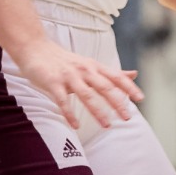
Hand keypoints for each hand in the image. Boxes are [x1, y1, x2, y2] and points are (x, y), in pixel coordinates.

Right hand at [13, 38, 141, 130]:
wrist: (35, 48)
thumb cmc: (64, 60)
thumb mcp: (90, 64)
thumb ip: (111, 72)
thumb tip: (134, 74)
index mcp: (94, 66)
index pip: (115, 77)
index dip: (129, 87)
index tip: (140, 99)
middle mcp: (84, 70)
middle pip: (104, 87)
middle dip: (117, 102)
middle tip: (127, 117)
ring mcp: (69, 76)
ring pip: (87, 95)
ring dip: (98, 111)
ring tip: (107, 125)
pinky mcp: (53, 83)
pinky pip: (63, 101)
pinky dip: (70, 114)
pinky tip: (76, 126)